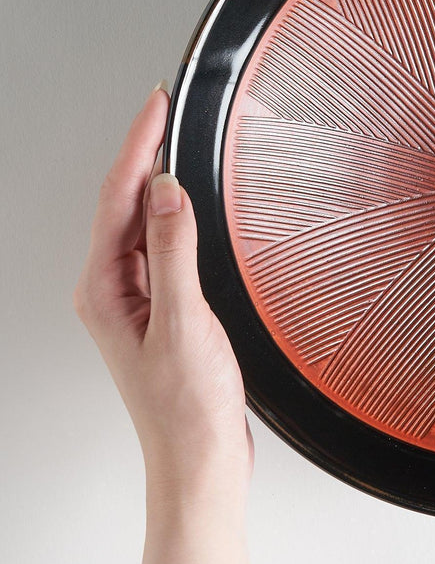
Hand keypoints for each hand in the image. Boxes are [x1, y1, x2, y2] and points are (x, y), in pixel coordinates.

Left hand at [74, 84, 252, 501]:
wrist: (199, 458)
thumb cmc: (187, 407)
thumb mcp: (183, 322)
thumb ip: (173, 253)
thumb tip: (168, 191)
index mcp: (105, 290)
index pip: (118, 200)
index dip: (139, 146)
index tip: (157, 105)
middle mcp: (112, 290)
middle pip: (124, 204)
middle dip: (145, 153)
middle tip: (169, 109)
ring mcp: (135, 299)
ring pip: (142, 224)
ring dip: (159, 182)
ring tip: (178, 143)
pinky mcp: (161, 308)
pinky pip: (161, 247)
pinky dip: (175, 217)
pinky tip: (191, 207)